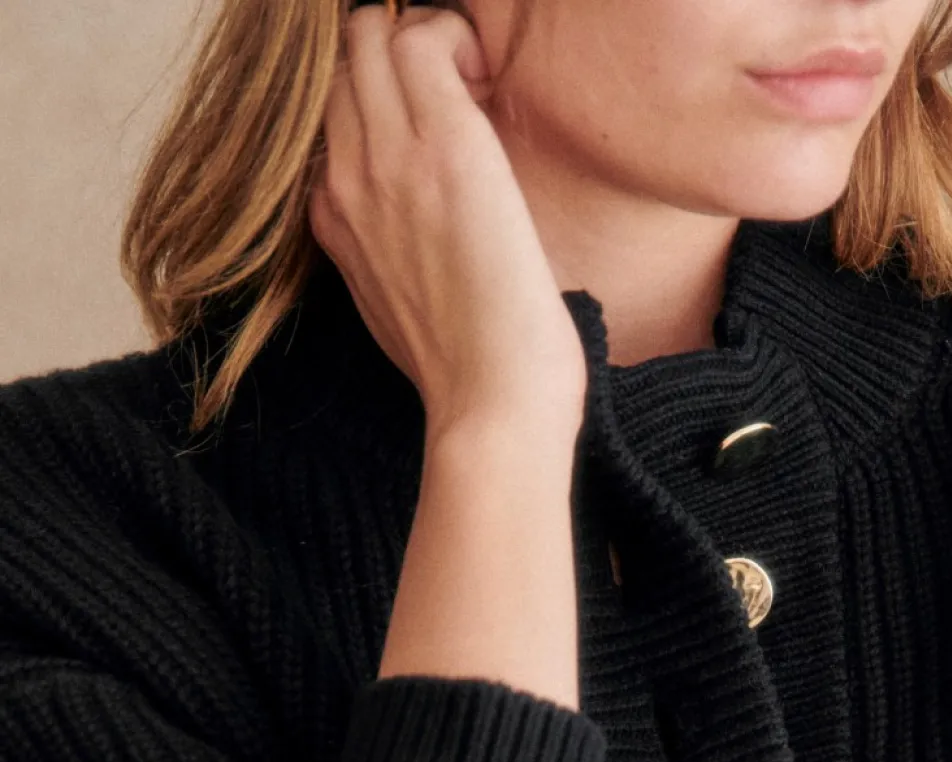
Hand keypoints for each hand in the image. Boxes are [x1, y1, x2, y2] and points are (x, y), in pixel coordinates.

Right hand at [308, 2, 587, 439]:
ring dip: (423, 37)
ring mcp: (388, 159)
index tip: (428, 120)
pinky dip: (453, 37)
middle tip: (454, 87)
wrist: (491, 404)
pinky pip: (420, 38)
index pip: (330, 116)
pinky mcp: (444, 144)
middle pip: (338, 64)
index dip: (376, 97)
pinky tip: (485, 83)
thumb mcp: (398, 311)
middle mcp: (346, 180)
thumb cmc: (469, 374)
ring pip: (369, 37)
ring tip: (471, 84)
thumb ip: (386, 256)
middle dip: (390, 52)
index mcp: (333, 218)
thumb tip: (411, 233)